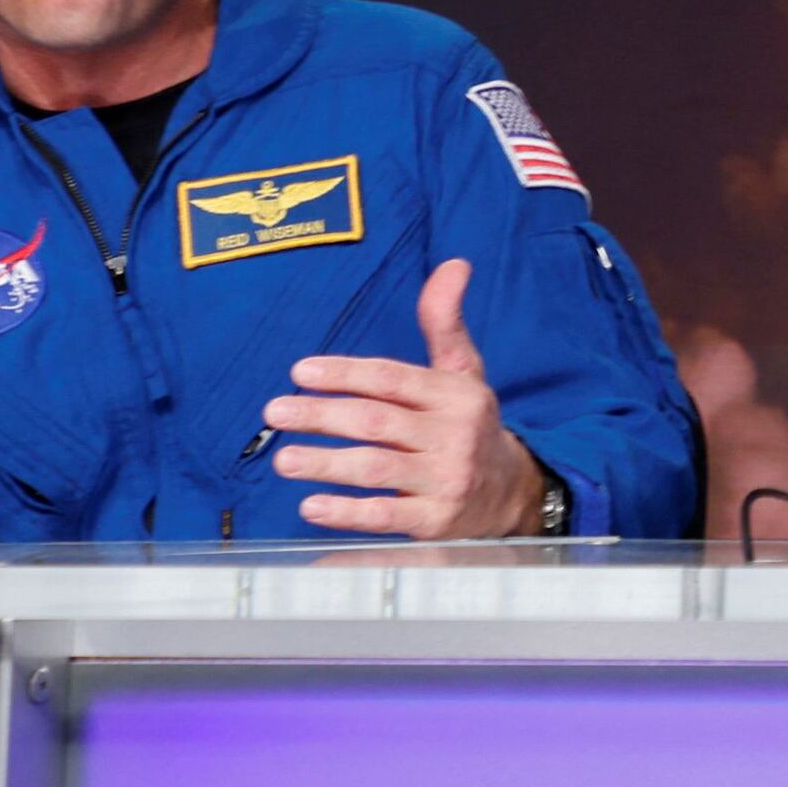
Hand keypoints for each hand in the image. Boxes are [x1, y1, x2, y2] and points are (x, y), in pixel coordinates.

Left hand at [265, 257, 554, 540]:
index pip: (394, 379)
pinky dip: (346, 512)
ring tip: (283, 458)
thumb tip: (452, 264)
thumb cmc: (470, 425)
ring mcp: (445, 480)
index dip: (347, 373)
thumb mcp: (464, 372)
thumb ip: (445, 322)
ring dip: (326, 463)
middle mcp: (453, 435)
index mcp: (456, 395)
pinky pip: (385, 515)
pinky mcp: (435, 521)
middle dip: (323, 416)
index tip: (301, 371)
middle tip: (276, 412)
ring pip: (377, 468)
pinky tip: (311, 505)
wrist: (512, 492)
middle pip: (378, 422)